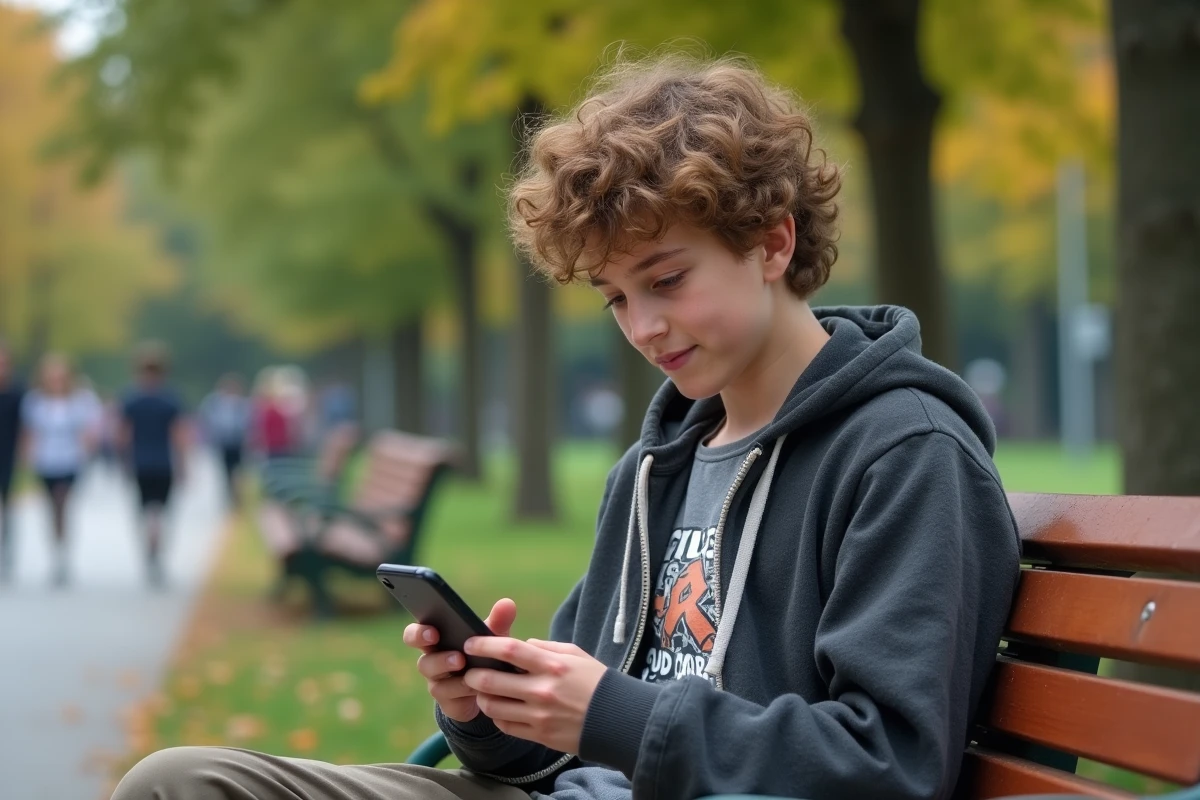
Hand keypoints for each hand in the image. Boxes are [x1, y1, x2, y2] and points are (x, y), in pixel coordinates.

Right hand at [403, 598, 517, 723]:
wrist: (488, 690)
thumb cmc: (484, 655)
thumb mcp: (491, 638)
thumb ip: (497, 622)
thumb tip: (507, 603)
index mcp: (436, 642)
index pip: (415, 635)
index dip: (418, 633)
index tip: (433, 631)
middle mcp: (432, 663)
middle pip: (421, 661)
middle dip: (438, 661)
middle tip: (456, 654)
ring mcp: (438, 684)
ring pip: (435, 681)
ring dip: (451, 673)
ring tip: (464, 664)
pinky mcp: (448, 702)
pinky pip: (451, 697)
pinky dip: (464, 689)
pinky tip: (478, 685)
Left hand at [461, 637, 607, 754]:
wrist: (618, 719)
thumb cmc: (597, 682)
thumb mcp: (576, 655)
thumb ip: (547, 647)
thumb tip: (522, 644)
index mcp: (552, 665)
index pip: (509, 649)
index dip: (485, 645)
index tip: (471, 643)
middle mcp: (542, 690)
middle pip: (492, 680)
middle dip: (473, 674)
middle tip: (469, 671)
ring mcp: (539, 715)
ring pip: (493, 707)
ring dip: (481, 697)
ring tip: (482, 691)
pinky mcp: (539, 735)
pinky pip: (506, 726)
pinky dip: (497, 717)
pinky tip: (500, 709)